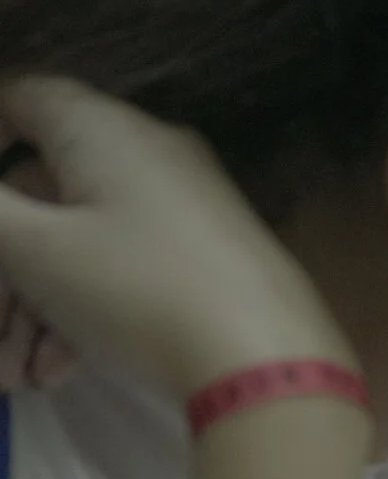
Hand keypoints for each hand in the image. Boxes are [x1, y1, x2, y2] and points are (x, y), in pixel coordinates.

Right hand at [0, 77, 350, 397]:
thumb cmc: (136, 291)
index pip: (24, 99)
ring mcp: (189, 212)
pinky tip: (64, 373)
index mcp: (104, 130)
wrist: (269, 367)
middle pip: (47, 194)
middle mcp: (151, 157)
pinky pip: (130, 273)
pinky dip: (87, 315)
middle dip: (3, 270)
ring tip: (16, 378)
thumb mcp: (35, 250)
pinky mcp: (214, 264)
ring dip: (34, 308)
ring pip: (84, 244)